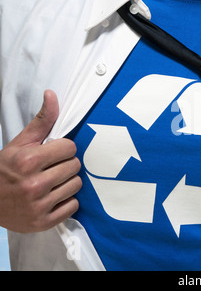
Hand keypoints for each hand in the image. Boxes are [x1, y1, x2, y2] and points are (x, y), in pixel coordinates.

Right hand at [0, 90, 81, 232]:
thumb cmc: (5, 170)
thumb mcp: (19, 143)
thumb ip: (41, 121)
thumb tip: (52, 95)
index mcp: (28, 161)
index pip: (70, 148)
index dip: (63, 149)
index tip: (53, 153)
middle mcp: (34, 184)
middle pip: (75, 166)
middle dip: (65, 165)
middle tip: (51, 168)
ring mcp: (39, 205)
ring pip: (77, 185)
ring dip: (67, 183)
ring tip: (52, 183)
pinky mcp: (43, 222)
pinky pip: (73, 206)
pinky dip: (66, 202)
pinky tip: (52, 197)